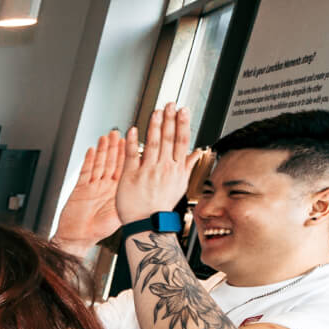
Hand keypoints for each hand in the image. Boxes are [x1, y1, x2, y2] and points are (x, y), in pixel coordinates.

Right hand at [54, 128, 127, 247]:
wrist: (77, 238)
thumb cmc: (96, 231)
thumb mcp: (118, 215)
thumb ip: (129, 202)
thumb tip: (147, 192)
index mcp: (117, 192)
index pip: (125, 169)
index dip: (128, 155)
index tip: (133, 142)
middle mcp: (105, 187)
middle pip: (111, 163)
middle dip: (115, 147)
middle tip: (119, 133)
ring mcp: (92, 187)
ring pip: (99, 164)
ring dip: (103, 150)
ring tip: (106, 137)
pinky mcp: (79, 188)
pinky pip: (85, 171)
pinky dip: (89, 160)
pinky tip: (92, 150)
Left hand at [116, 105, 207, 223]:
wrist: (147, 224)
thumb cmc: (161, 205)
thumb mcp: (179, 185)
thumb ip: (187, 165)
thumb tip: (197, 152)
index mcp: (176, 169)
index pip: (181, 141)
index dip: (182, 124)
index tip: (183, 110)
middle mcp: (163, 169)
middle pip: (169, 139)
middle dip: (169, 119)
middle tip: (169, 104)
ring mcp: (147, 172)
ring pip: (153, 144)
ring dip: (155, 126)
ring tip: (156, 112)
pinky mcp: (131, 176)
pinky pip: (132, 156)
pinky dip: (133, 142)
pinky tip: (133, 130)